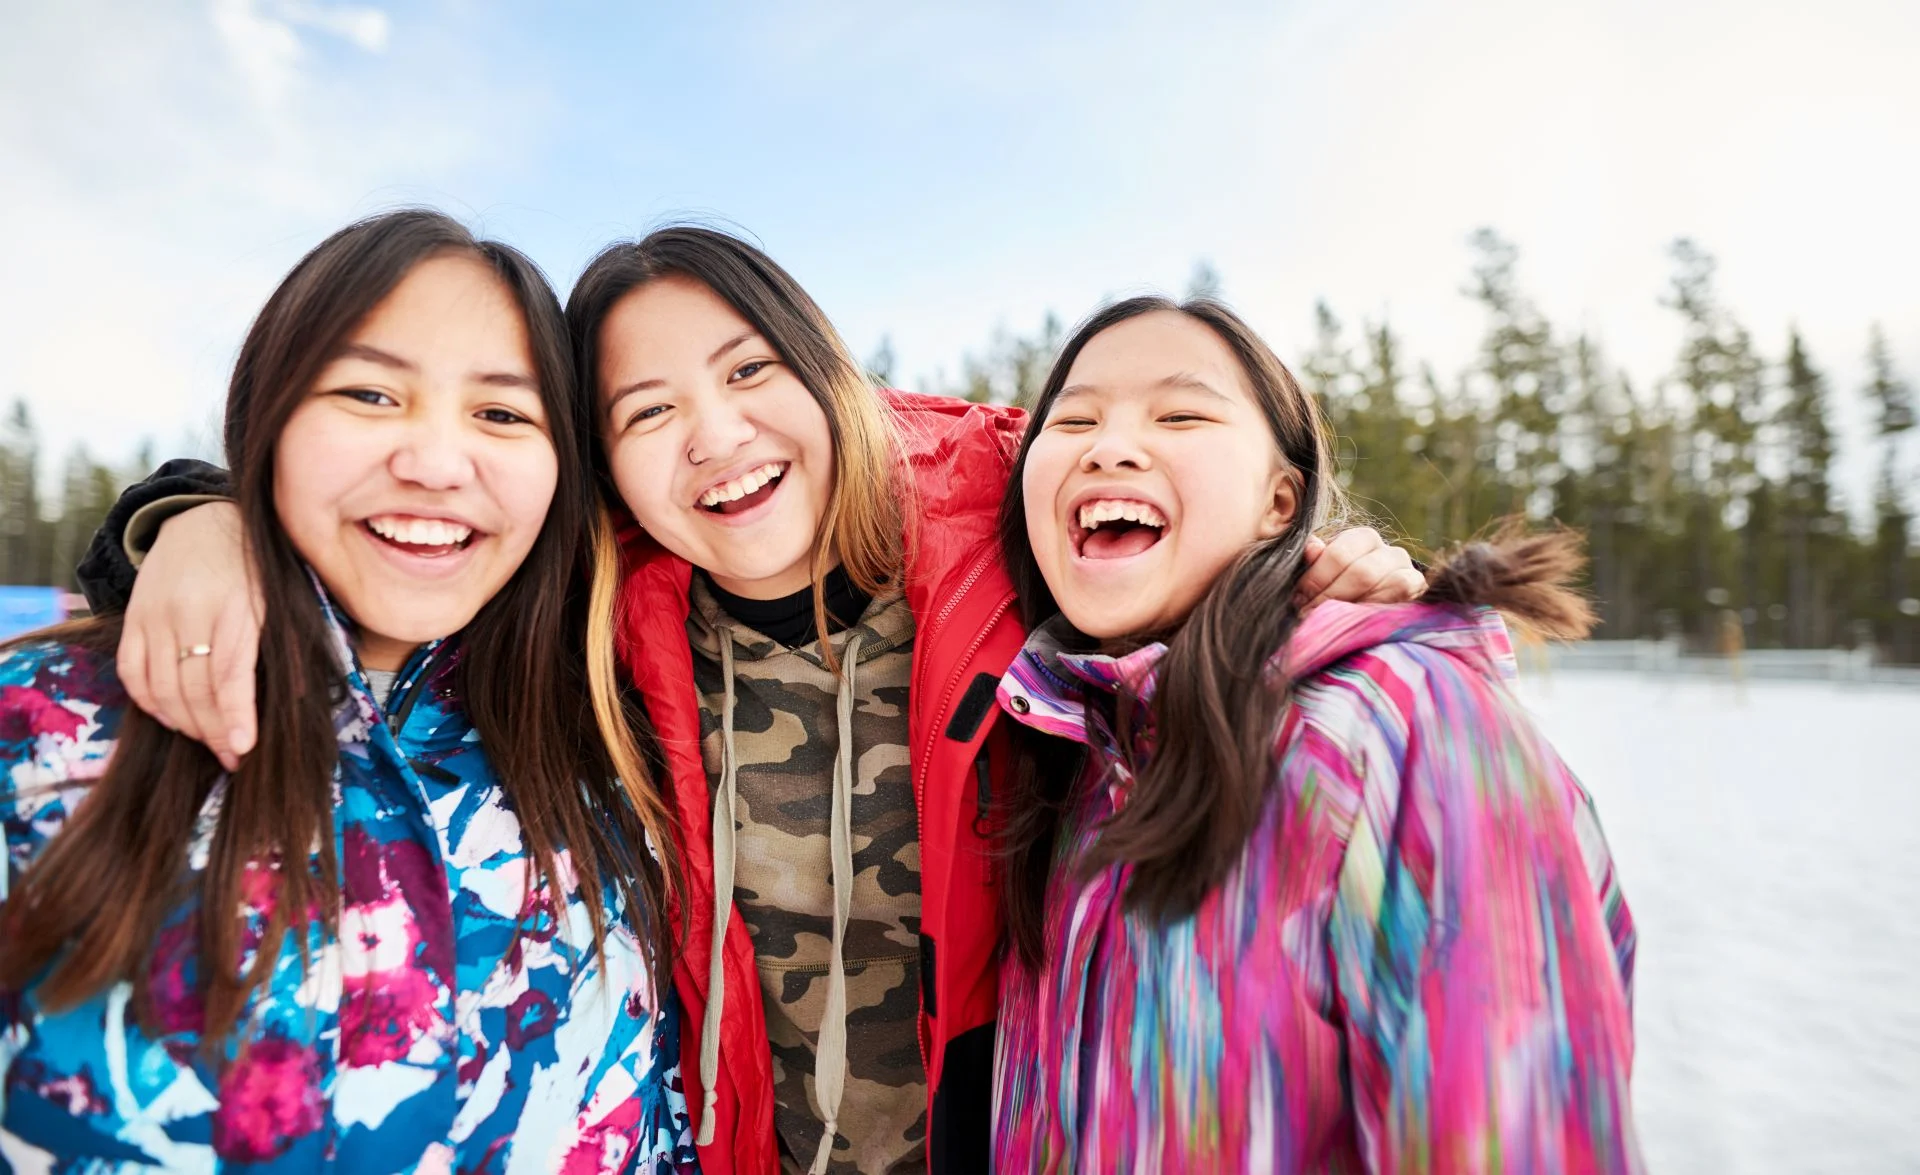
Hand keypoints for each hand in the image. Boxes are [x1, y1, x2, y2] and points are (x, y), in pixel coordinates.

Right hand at [115, 502, 262, 770]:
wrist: (202, 520)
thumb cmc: (257, 567)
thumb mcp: (281, 596)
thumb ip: (283, 642)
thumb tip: (300, 700)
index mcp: (236, 605)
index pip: (229, 672)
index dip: (235, 715)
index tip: (243, 749)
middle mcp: (189, 610)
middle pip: (193, 689)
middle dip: (215, 732)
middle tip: (235, 757)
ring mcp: (154, 616)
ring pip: (161, 689)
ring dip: (186, 725)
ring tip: (212, 741)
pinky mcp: (132, 619)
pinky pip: (132, 675)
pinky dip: (152, 705)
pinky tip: (175, 719)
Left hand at [1295, 527, 1424, 611]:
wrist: (1384, 609)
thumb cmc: (1345, 589)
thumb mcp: (1326, 573)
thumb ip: (1317, 561)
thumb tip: (1311, 546)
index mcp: (1362, 539)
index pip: (1338, 553)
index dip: (1316, 579)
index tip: (1300, 598)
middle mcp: (1388, 550)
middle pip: (1360, 572)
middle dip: (1331, 597)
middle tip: (1311, 614)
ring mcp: (1406, 568)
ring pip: (1380, 585)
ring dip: (1351, 606)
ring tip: (1332, 621)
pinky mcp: (1418, 587)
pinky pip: (1398, 594)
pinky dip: (1374, 609)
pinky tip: (1358, 620)